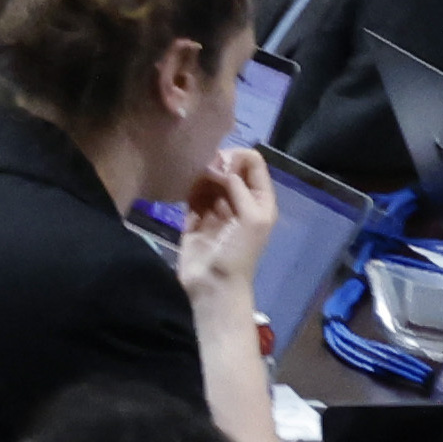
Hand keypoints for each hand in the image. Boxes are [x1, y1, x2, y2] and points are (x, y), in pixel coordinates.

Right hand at [174, 142, 275, 302]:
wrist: (213, 284)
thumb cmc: (238, 253)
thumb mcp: (252, 219)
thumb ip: (240, 187)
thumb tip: (219, 164)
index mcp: (259, 201)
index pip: (253, 163)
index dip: (237, 157)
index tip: (221, 166)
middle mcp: (239, 200)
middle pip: (228, 166)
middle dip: (215, 163)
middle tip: (203, 173)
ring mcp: (216, 208)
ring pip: (208, 176)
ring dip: (199, 174)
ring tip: (191, 182)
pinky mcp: (194, 215)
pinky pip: (191, 190)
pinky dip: (187, 185)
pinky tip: (182, 188)